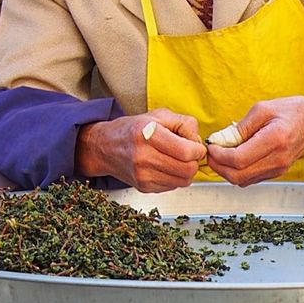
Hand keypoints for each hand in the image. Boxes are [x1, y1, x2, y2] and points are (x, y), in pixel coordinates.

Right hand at [75, 110, 206, 190]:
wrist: (105, 146)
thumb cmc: (134, 129)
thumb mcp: (159, 116)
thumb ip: (184, 124)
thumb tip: (198, 142)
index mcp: (148, 134)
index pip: (186, 152)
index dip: (198, 150)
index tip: (195, 146)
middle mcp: (143, 156)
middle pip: (187, 169)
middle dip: (194, 161)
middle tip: (188, 154)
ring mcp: (143, 174)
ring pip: (183, 181)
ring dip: (186, 171)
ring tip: (177, 160)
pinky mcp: (144, 187)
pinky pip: (172, 187)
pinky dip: (175, 178)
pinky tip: (166, 167)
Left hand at [205, 95, 303, 186]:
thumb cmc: (291, 112)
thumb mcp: (262, 109)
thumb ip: (239, 127)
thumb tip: (219, 140)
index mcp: (274, 140)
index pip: (238, 159)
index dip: (218, 155)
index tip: (211, 146)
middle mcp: (277, 159)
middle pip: (237, 176)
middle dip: (218, 166)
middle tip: (212, 153)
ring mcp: (278, 169)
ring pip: (242, 181)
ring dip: (226, 170)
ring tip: (221, 154)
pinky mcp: (276, 173)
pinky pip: (250, 179)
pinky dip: (237, 172)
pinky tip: (234, 158)